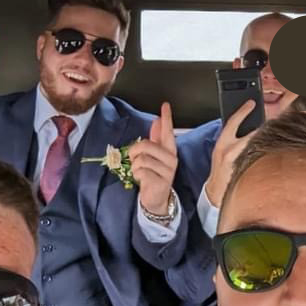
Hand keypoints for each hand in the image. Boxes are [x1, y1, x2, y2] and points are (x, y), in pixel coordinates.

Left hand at [130, 102, 177, 216]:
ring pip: (141, 159)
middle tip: (136, 161)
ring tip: (140, 172)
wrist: (157, 199)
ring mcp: (167, 171)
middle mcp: (171, 160)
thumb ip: (155, 139)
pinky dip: (137, 175)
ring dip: (135, 166)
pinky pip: (141, 171)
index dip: (167, 118)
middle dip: (134, 152)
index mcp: (169, 151)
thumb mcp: (153, 156)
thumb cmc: (154, 176)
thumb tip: (156, 121)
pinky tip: (142, 179)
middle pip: (146, 145)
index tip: (165, 106)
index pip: (168, 132)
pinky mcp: (160, 182)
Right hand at [204, 92, 297, 207]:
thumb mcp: (220, 150)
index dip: (243, 111)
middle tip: (275, 118)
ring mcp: (240, 162)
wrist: (215, 192)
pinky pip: (261, 159)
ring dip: (268, 140)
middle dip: (263, 126)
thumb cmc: (219, 170)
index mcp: (222, 143)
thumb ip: (231, 138)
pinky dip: (268, 153)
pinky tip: (276, 151)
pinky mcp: (248, 171)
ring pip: (258, 146)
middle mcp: (230, 151)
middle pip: (252, 133)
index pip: (233, 122)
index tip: (252, 103)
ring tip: (278, 133)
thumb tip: (245, 125)